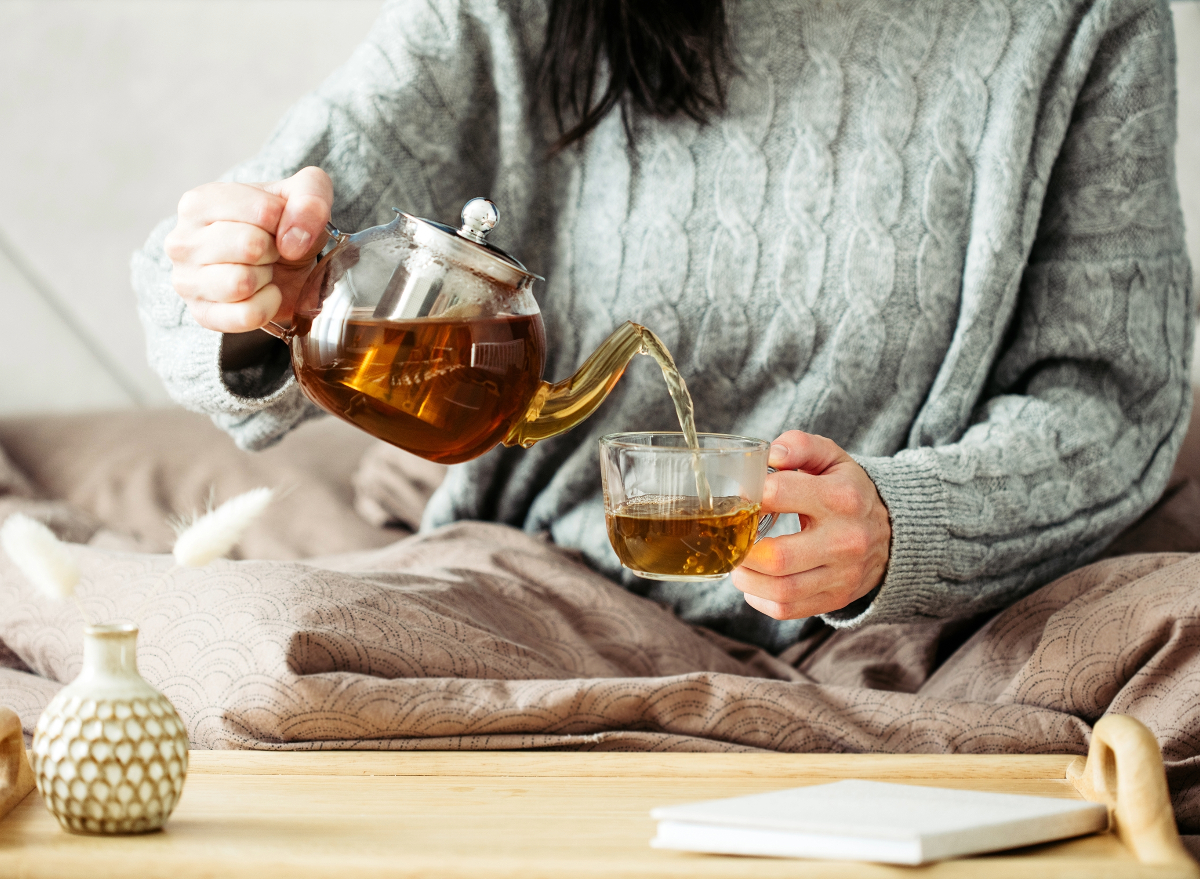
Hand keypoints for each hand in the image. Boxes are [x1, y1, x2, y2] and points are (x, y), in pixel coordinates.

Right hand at [164, 166, 333, 332]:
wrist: (285, 267)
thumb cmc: (284, 226)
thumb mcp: (305, 195)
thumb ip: (310, 196)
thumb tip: (293, 239)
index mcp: (199, 202)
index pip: (263, 211)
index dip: (285, 220)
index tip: (277, 224)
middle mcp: (182, 240)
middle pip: (250, 246)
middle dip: (273, 250)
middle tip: (269, 251)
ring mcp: (187, 281)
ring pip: (241, 283)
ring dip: (266, 278)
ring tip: (262, 269)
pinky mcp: (202, 314)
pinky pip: (247, 315)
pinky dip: (268, 306)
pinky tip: (263, 293)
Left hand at [731, 431, 890, 619]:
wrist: (892, 534)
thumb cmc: (848, 492)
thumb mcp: (832, 458)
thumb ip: (800, 446)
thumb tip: (771, 455)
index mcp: (841, 497)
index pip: (779, 494)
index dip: (749, 495)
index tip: (739, 498)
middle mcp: (845, 539)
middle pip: (777, 556)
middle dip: (743, 548)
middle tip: (732, 538)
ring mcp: (842, 574)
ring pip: (781, 589)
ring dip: (746, 578)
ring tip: (738, 561)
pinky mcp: (836, 598)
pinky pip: (787, 609)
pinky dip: (760, 599)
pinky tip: (755, 582)